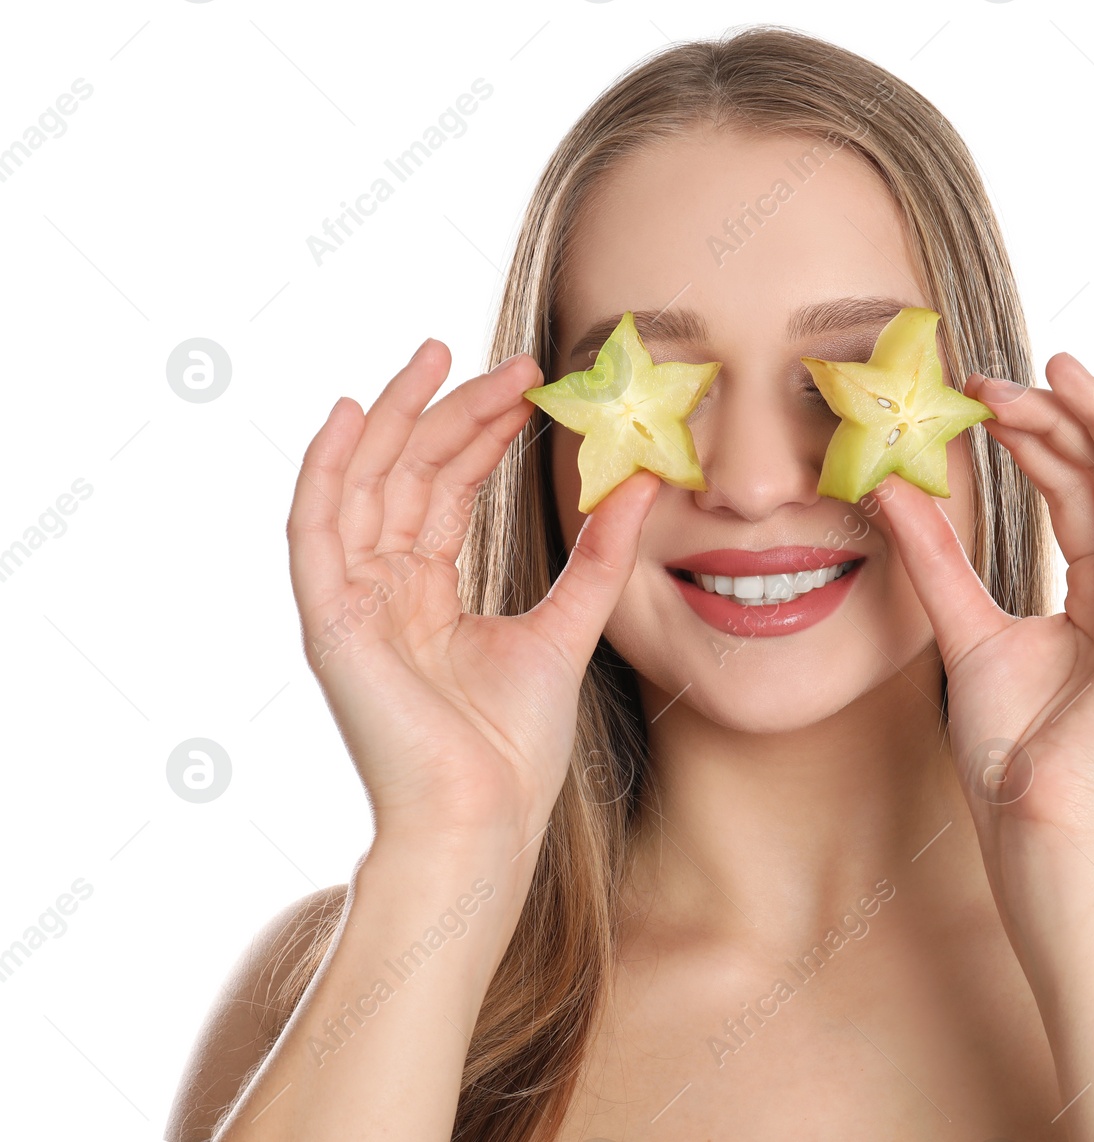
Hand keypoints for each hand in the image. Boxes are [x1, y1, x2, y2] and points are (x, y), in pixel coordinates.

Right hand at [287, 339, 658, 852]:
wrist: (485, 820)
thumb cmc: (515, 748)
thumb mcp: (567, 628)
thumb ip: (599, 557)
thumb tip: (643, 484)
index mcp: (426, 594)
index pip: (446, 490)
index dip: (482, 433)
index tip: (530, 385)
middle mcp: (382, 589)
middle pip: (407, 475)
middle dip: (449, 410)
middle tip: (503, 359)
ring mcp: (349, 603)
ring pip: (363, 484)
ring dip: (396, 417)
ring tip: (434, 356)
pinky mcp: (328, 620)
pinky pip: (314, 529)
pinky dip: (327, 468)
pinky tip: (357, 412)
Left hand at [870, 352, 1093, 860]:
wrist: (1036, 822)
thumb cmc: (1012, 748)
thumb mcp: (964, 629)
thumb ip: (934, 557)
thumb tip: (889, 489)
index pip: (1071, 490)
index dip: (1030, 437)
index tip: (977, 395)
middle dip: (1060, 416)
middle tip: (1003, 372)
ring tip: (1063, 368)